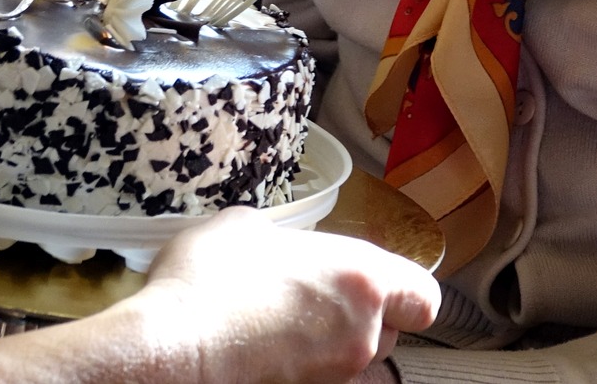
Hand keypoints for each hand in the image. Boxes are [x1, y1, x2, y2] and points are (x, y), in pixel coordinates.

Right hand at [129, 209, 438, 383]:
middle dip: (358, 317)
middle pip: (388, 331)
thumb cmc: (209, 280)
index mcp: (363, 278)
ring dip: (326, 344)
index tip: (378, 284)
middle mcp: (362, 334)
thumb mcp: (246, 226)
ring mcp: (335, 375)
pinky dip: (299, 365)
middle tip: (312, 299)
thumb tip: (276, 246)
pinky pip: (318, 378)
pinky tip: (260, 350)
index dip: (404, 292)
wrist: (172, 346)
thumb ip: (283, 237)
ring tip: (277, 325)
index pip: (424, 297)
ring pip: (351, 360)